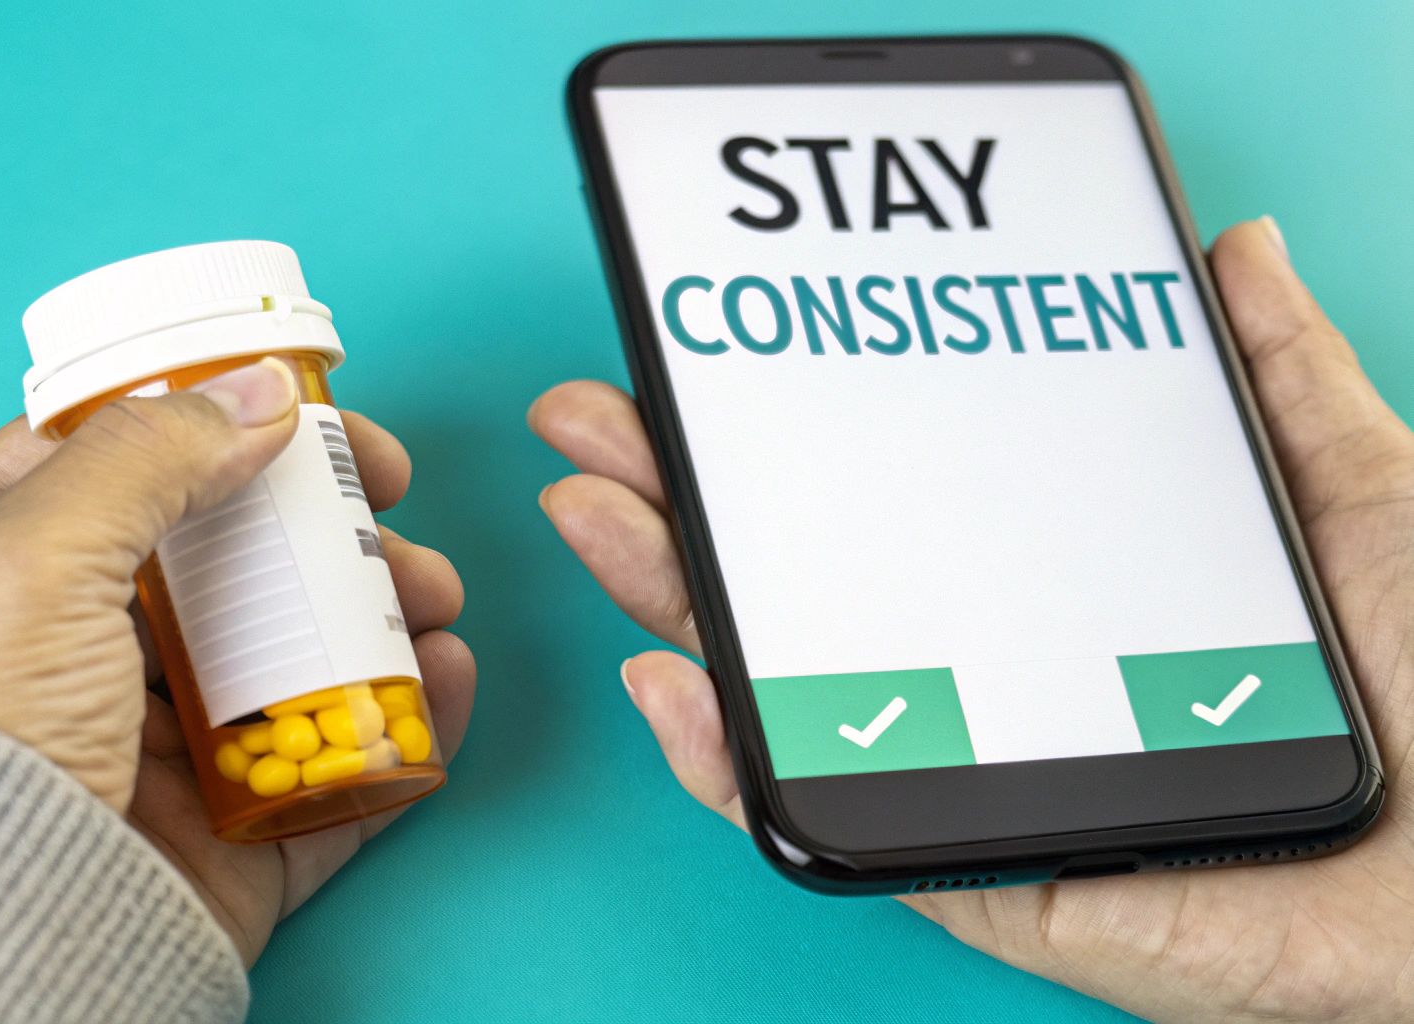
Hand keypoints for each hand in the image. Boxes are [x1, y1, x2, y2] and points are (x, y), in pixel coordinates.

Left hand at [0, 357, 474, 964]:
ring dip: (379, 609)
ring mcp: (156, 743)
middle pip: (228, 552)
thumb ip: (145, 454)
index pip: (115, 459)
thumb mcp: (28, 554)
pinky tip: (445, 676)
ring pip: (292, 649)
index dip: (216, 419)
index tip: (310, 410)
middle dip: (324, 519)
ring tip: (434, 596)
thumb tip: (260, 392)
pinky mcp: (227, 828)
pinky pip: (339, 762)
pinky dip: (405, 716)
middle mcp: (74, 649)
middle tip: (391, 498)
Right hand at [530, 220, 1413, 1022]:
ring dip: (673, 616)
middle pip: (806, 604)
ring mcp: (991, 784)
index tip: (705, 378)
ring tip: (597, 518)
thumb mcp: (1362, 498)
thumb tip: (1234, 248)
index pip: (888, 519)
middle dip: (679, 513)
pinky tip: (677, 685)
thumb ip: (1284, 382)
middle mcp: (1005, 688)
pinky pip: (845, 834)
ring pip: (791, 708)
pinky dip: (738, 773)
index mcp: (1062, 601)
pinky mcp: (1004, 881)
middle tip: (596, 427)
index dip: (784, 454)